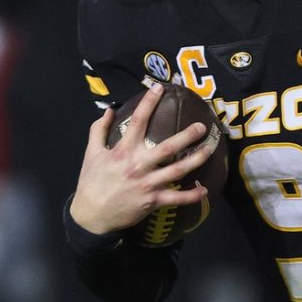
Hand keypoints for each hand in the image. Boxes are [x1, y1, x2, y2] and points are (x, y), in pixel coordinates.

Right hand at [67, 83, 215, 235]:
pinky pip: (176, 198)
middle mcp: (138, 165)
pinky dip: (191, 196)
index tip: (159, 87)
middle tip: (203, 126)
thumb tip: (109, 109)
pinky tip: (204, 190)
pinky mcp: (152, 201)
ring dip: (196, 160)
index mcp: (123, 151)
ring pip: (177, 170)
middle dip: (187, 135)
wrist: (91, 214)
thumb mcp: (91, 153)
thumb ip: (98, 129)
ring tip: (210, 150)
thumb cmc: (91, 181)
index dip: (149, 102)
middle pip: (167, 147)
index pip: (138, 121)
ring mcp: (147, 184)